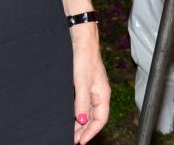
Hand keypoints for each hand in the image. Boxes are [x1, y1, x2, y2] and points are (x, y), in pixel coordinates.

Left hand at [71, 25, 110, 143]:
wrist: (80, 39)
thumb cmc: (84, 57)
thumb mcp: (81, 82)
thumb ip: (82, 102)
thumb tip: (82, 121)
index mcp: (103, 94)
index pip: (100, 119)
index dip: (91, 132)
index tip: (80, 142)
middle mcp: (99, 94)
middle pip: (94, 118)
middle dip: (84, 130)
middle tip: (72, 139)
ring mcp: (91, 89)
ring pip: (88, 111)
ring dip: (80, 123)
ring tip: (69, 131)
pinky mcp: (83, 84)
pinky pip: (83, 103)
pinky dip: (77, 112)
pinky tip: (70, 116)